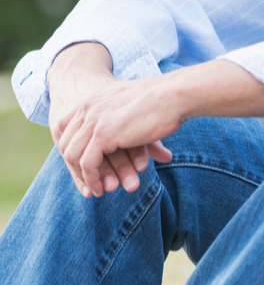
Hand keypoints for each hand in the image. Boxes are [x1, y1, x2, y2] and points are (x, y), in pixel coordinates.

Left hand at [50, 73, 176, 197]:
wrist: (176, 95)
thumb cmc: (163, 100)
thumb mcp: (130, 105)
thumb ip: (118, 118)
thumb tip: (121, 138)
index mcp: (92, 97)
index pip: (67, 128)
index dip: (73, 149)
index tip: (85, 166)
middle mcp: (87, 106)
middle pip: (66, 143)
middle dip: (75, 167)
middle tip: (89, 182)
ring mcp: (93, 119)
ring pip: (74, 156)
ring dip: (84, 177)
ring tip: (96, 190)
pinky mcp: (103, 133)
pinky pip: (87, 164)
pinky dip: (92, 179)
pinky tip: (102, 188)